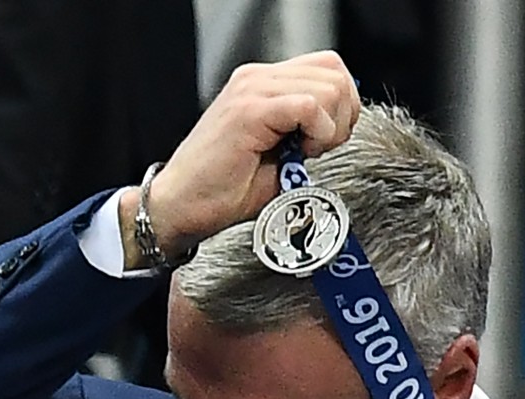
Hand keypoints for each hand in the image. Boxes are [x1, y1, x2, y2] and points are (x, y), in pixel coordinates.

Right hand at [120, 51, 359, 261]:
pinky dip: (318, 134)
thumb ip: (308, 129)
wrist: (181, 206)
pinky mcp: (248, 109)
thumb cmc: (223, 189)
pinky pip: (310, 106)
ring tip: (304, 152)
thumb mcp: (280, 153)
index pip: (328, 68)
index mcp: (263, 83)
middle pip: (334, 70)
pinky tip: (299, 153)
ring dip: (330, 126)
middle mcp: (256, 78)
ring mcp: (251, 89)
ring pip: (328, 86)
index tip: (327, 141)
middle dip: (343, 115)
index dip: (343, 105)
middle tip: (318, 148)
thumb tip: (341, 123)